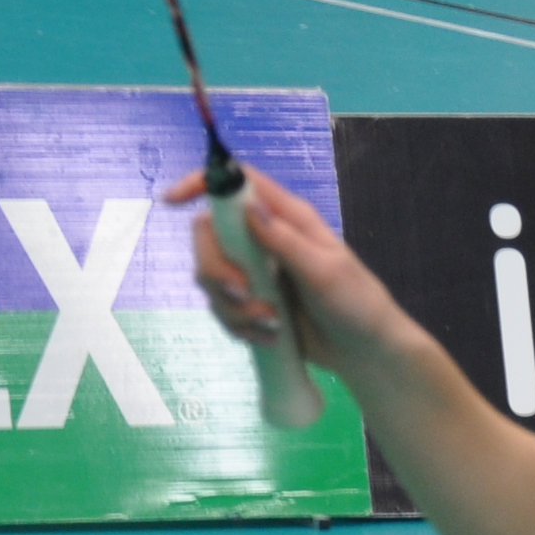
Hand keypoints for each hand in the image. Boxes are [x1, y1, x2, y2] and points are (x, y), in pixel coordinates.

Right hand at [168, 163, 410, 377]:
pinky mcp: (250, 302)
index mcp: (286, 217)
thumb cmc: (355, 302)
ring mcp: (254, 272)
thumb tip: (249, 207)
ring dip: (234, 307)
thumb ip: (285, 241)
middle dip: (217, 271)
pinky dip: (240, 327)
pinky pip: (222, 309)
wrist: (363, 350)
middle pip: (208, 237)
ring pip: (209, 278)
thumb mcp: (325, 270)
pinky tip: (270, 336)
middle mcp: (264, 239)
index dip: (202, 184)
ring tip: (273, 323)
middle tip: (245, 294)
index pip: (237, 184)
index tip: (171, 202)